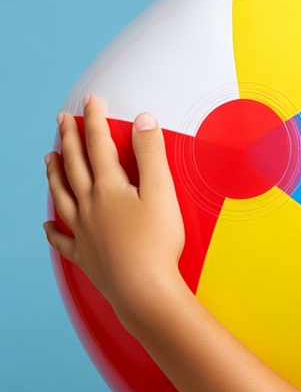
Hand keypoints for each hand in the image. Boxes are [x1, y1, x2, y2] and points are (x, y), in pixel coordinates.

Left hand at [44, 95, 185, 326]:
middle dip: (70, 139)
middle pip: (75, 166)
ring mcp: (85, 232)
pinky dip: (54, 231)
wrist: (143, 289)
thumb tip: (143, 121)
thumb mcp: (161, 192)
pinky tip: (48, 226)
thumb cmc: (156, 243)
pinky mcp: (87, 256)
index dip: (95, 120)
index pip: (99, 145)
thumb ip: (151, 155)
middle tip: (63, 120)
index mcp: (109, 188)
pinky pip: (63, 240)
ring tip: (49, 158)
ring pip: (62, 196)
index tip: (91, 101)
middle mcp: (90, 206)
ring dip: (54, 174)